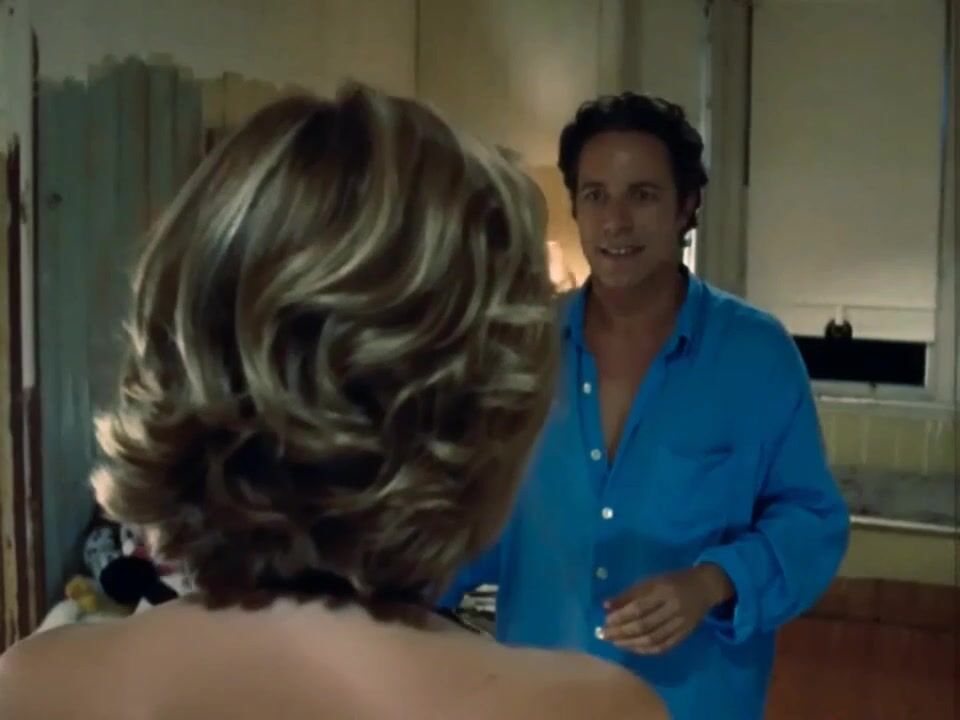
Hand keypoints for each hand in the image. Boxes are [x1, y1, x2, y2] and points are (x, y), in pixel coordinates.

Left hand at [601, 565, 733, 654]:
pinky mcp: (685, 634)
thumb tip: (605, 606)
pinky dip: (646, 650)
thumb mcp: (650, 581)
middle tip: (604, 636)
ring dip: (631, 644)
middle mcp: (672, 608)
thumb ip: (629, 594)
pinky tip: (633, 648)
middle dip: (621, 633)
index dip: (620, 617)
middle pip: (644, 625)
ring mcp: (680, 623)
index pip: (638, 607)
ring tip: (615, 643)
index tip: (604, 622)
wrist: (704, 587)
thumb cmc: (672, 581)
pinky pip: (664, 647)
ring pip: (653, 639)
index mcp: (662, 591)